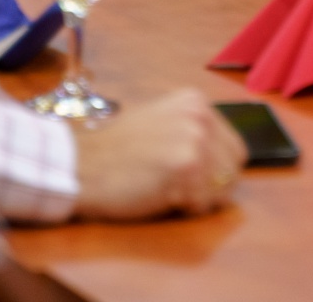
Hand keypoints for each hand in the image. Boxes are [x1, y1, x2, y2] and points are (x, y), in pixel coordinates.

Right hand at [73, 89, 246, 220]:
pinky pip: (202, 204)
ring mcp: (195, 139)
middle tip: (178, 191)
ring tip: (164, 191)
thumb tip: (222, 161)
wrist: (78, 162)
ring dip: (197, 200)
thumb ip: (190, 133)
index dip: (217, 172)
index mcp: (195, 102)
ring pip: (221, 189)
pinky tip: (157, 196)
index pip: (234, 149)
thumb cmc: (113, 150)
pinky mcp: (186, 165)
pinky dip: (183, 209)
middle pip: (233, 169)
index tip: (194, 180)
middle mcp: (200, 116)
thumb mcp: (160, 123)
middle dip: (212, 187)